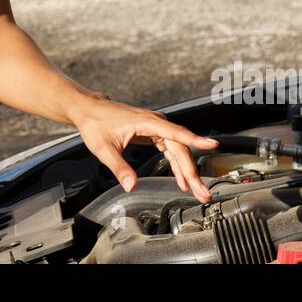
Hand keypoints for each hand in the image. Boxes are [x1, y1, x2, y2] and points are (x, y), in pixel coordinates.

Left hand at [70, 92, 219, 200]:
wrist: (89, 110)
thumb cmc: (95, 124)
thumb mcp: (104, 149)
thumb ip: (119, 167)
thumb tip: (131, 186)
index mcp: (146, 122)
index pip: (175, 132)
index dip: (195, 140)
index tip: (212, 145)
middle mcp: (155, 122)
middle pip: (180, 148)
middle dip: (192, 171)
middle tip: (202, 191)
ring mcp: (156, 127)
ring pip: (178, 150)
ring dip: (187, 171)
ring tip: (197, 191)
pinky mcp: (153, 132)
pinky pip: (170, 150)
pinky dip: (176, 165)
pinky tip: (181, 180)